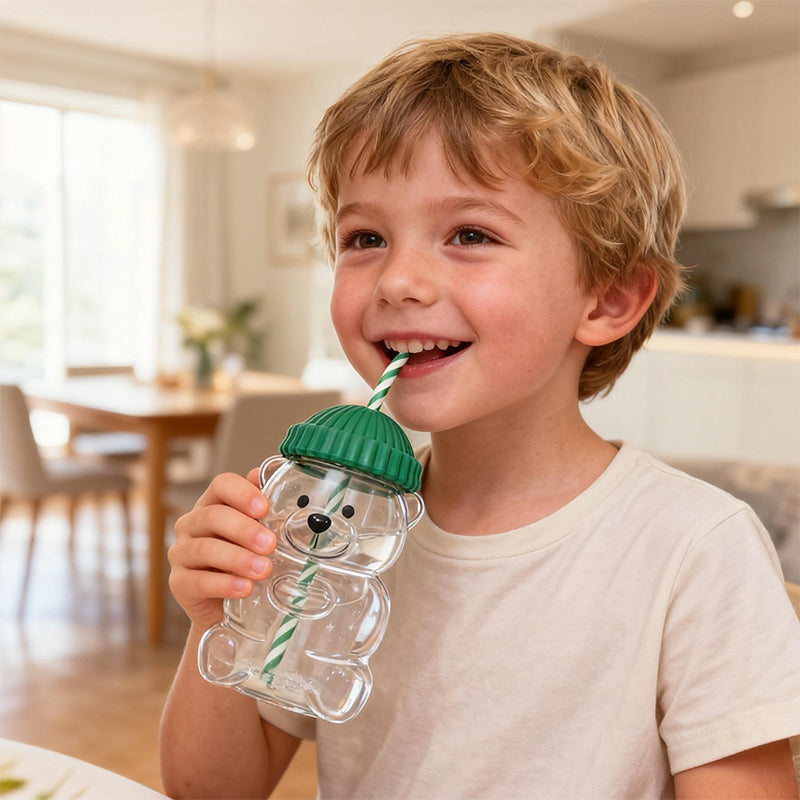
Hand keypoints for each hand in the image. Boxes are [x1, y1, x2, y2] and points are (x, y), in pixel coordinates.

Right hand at [167, 469, 275, 629]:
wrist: (225, 604)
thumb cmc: (242, 560)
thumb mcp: (256, 533)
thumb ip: (260, 507)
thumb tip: (263, 474)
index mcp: (213, 504)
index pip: (222, 485)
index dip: (242, 493)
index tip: (264, 508)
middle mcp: (191, 523)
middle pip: (213, 517)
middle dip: (244, 530)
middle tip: (269, 544)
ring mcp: (181, 552)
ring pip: (205, 549)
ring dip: (238, 559)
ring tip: (263, 569)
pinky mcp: (178, 582)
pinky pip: (198, 581)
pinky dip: (224, 585)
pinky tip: (244, 588)